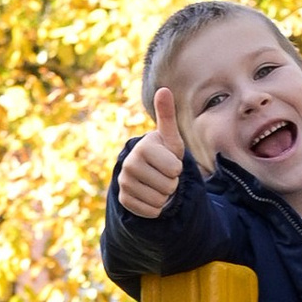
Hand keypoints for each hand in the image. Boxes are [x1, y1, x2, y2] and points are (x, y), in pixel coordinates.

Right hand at [115, 80, 190, 218]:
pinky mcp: (124, 200)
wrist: (148, 174)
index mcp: (143, 147)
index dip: (177, 168)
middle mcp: (129, 164)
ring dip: (164, 196)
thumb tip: (164, 89)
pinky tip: (150, 195)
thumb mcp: (170, 138)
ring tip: (157, 184)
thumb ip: (167, 116)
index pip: (174, 169)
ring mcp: (124, 182)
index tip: (169, 161)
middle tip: (163, 175)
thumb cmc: (163, 153)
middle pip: (168, 186)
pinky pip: (151, 211)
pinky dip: (156, 207)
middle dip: (171, 183)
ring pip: (160, 200)